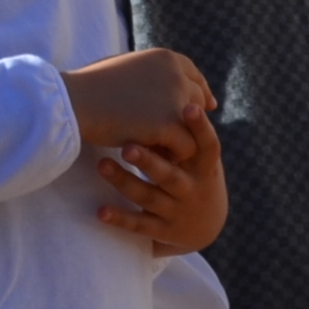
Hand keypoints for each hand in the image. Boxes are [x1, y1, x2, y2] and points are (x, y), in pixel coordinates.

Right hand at [62, 48, 214, 154]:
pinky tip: (157, 158)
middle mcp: (176, 75)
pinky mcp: (167, 125)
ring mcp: (174, 100)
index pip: (193, 76)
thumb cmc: (90, 86)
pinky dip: (173, 156)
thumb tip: (163, 83)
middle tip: (177, 137)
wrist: (73, 101)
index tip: (206, 108)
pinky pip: (185, 148)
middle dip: (190, 121)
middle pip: (197, 103)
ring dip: (181, 141)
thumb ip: (149, 74)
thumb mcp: (126, 68)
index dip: (200, 93)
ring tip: (164, 152)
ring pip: (195, 129)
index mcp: (165, 58)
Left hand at [96, 119, 224, 255]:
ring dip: (125, 182)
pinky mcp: (161, 230)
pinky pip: (138, 225)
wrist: (209, 225)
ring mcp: (176, 210)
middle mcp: (191, 189)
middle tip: (128, 145)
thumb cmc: (196, 173)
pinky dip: (119, 218)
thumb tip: (183, 78)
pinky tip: (100, 211)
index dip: (200, 126)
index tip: (189, 106)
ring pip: (148, 197)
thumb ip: (188, 128)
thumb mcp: (200, 156)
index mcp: (204, 167)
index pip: (207, 145)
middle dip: (150, 160)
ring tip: (102, 165)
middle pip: (169, 174)